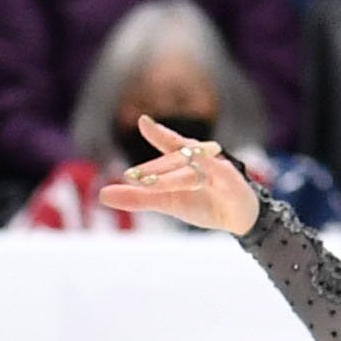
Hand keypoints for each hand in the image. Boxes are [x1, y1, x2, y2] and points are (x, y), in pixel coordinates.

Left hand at [109, 114, 263, 236]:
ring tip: (154, 182)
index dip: (159, 134)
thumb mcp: (168, 202)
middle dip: (157, 168)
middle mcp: (202, 161)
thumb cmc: (203, 203)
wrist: (238, 220)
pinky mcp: (236, 186)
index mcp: (185, 162)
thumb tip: (102, 194)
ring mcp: (220, 172)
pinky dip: (218, 173)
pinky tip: (211, 171)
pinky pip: (226, 177)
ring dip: (176, 176)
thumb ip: (138, 198)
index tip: (143, 121)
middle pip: (179, 159)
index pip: (170, 147)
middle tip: (132, 177)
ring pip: (196, 171)